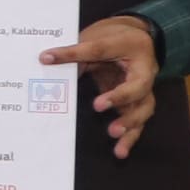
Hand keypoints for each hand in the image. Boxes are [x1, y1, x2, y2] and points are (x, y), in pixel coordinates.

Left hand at [44, 13, 160, 158]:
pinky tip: (119, 152)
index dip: (85, 56)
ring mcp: (143, 90)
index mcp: (132, 48)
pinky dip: (130, 136)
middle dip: (120, 98)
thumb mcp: (94, 37)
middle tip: (98, 106)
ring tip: (113, 134)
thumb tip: (45, 59)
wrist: (136, 37)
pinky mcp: (137, 103)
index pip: (104, 52)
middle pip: (138, 87)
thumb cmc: (113, 37)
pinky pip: (138, 121)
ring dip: (129, 123)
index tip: (66, 68)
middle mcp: (144, 71)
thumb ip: (74, 51)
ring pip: (143, 108)